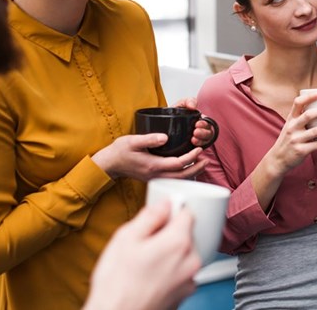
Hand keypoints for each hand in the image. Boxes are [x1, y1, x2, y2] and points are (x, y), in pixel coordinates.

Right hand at [83, 202, 199, 309]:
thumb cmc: (117, 284)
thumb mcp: (126, 238)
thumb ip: (150, 216)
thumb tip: (164, 204)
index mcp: (178, 242)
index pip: (187, 213)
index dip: (171, 211)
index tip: (160, 216)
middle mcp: (190, 262)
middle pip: (186, 235)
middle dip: (168, 235)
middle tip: (144, 243)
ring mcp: (189, 281)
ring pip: (183, 255)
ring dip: (169, 254)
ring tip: (144, 264)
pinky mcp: (183, 295)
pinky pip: (180, 274)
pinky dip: (169, 272)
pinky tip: (148, 277)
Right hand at [91, 134, 207, 180]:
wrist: (109, 164)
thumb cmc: (120, 151)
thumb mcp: (132, 141)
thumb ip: (149, 139)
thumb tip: (165, 137)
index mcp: (153, 166)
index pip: (178, 164)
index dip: (191, 157)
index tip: (199, 149)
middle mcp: (156, 175)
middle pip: (182, 176)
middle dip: (197, 168)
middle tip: (207, 160)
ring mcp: (155, 178)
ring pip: (178, 179)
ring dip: (192, 172)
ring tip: (202, 164)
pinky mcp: (154, 178)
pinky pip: (173, 179)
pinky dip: (184, 174)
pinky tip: (189, 167)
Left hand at [174, 97, 215, 147]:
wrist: (161, 125)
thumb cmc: (172, 114)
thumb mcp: (180, 105)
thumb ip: (187, 101)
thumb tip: (193, 106)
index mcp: (198, 119)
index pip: (208, 123)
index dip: (205, 124)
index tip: (197, 124)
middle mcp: (200, 129)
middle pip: (209, 132)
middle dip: (204, 132)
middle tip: (195, 132)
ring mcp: (197, 138)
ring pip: (206, 140)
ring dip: (201, 139)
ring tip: (193, 139)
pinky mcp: (192, 146)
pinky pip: (199, 147)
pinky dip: (198, 145)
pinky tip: (192, 143)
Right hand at [265, 91, 316, 176]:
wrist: (277, 159)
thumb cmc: (288, 141)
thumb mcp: (290, 127)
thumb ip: (300, 118)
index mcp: (290, 119)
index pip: (298, 103)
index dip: (309, 97)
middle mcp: (292, 128)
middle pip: (308, 115)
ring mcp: (296, 139)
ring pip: (316, 131)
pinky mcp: (301, 151)